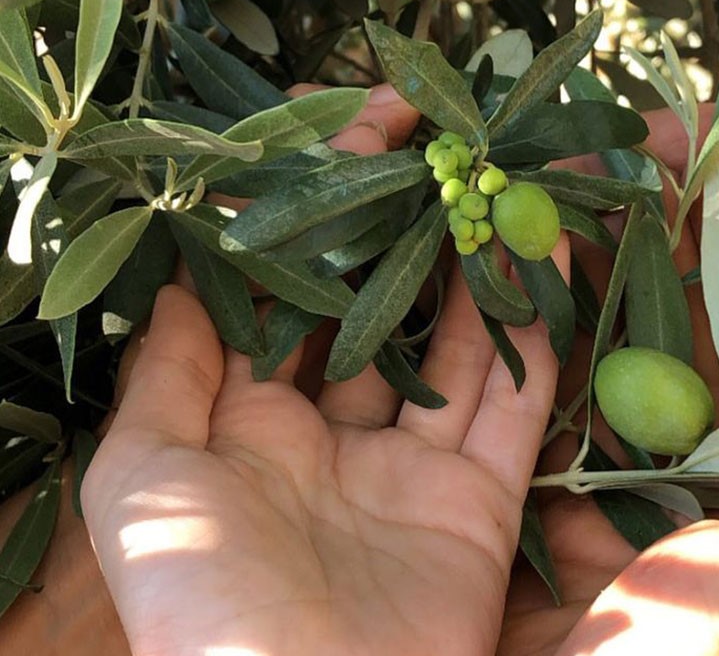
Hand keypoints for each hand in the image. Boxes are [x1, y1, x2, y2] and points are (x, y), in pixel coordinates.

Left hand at [80, 82, 577, 654]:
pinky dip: (536, 333)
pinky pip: (515, 403)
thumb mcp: (145, 480)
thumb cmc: (201, 601)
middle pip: (384, 318)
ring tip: (496, 189)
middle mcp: (337, 441)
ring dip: (479, 272)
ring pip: (459, 350)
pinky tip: (543, 256)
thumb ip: (166, 376)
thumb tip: (183, 280)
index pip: (292, 302)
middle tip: (438, 156)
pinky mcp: (480, 503)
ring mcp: (415, 471)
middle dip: (410, 240)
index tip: (353, 145)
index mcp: (253, 429)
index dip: (320, 226)